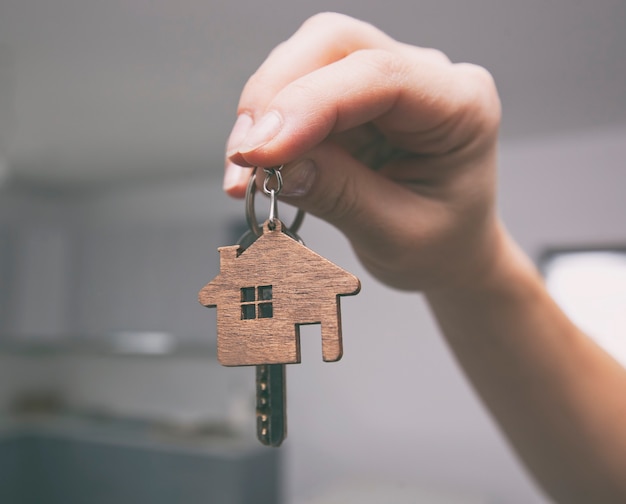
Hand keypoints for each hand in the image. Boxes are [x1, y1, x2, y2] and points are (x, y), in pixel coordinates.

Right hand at [223, 12, 501, 291]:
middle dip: (276, 95)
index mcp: (461, 105)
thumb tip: (275, 163)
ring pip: (305, 61)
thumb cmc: (442, 245)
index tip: (259, 151)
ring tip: (246, 174)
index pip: (380, 74)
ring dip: (263, 113)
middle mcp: (425, 77)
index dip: (310, 104)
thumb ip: (341, 196)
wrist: (450, 253)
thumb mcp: (399, 236)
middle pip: (334, 45)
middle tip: (245, 157)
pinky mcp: (352, 101)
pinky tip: (257, 168)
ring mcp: (385, 83)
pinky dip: (267, 128)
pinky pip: (295, 93)